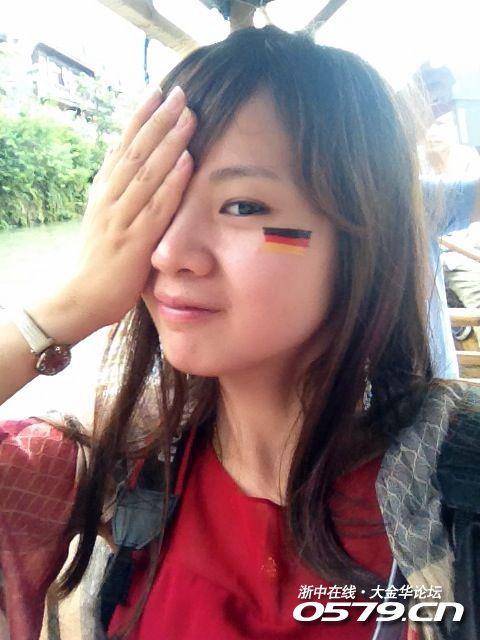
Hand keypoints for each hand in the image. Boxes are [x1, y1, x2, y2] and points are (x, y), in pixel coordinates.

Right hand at [66, 85, 195, 330]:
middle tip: (180, 92)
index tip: (158, 90)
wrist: (81, 296)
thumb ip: (116, 190)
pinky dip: (172, 182)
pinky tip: (187, 160)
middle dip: (158, 119)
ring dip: (169, 142)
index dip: (140, 116)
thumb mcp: (103, 216)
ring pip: (147, 172)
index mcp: (103, 190)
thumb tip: (126, 157)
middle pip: (136, 151)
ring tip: (189, 116)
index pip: (122, 145)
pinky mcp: (134, 242)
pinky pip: (156, 207)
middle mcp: (109, 198)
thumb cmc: (99, 258)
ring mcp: (120, 219)